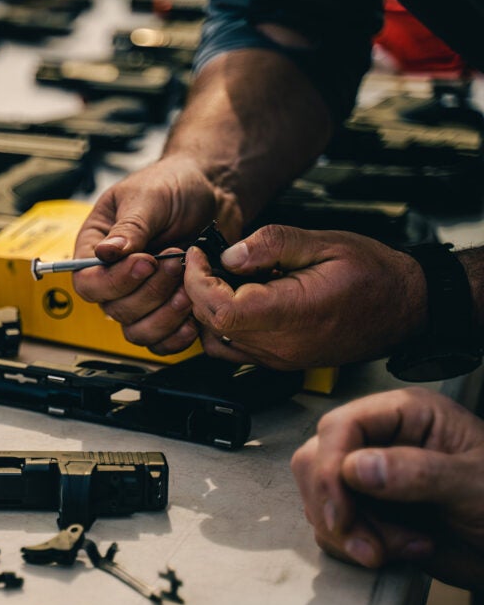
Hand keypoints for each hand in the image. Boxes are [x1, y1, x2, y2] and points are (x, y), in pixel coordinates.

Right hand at [71, 155, 242, 354]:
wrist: (213, 191)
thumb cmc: (175, 185)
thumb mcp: (149, 197)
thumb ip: (129, 227)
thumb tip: (104, 253)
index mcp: (97, 247)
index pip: (88, 283)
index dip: (115, 281)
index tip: (146, 261)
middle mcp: (114, 276)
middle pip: (114, 310)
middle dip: (150, 292)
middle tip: (176, 262)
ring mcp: (141, 296)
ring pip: (137, 330)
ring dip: (165, 315)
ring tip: (188, 285)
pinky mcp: (166, 308)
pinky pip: (161, 341)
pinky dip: (177, 334)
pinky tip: (194, 312)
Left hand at [185, 225, 425, 368]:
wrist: (405, 308)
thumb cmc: (373, 275)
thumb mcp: (325, 243)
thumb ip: (273, 245)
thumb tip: (230, 254)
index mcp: (293, 314)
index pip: (221, 309)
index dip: (198, 281)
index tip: (199, 255)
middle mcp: (282, 345)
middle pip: (212, 324)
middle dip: (198, 289)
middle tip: (210, 259)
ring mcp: (279, 358)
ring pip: (216, 340)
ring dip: (208, 308)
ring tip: (224, 277)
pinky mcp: (280, 361)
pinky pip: (233, 348)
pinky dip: (222, 324)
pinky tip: (236, 298)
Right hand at [291, 387, 483, 589]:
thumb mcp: (475, 485)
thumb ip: (420, 472)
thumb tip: (356, 468)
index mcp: (407, 415)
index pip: (341, 427)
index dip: (330, 468)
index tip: (341, 514)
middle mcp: (379, 440)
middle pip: (316, 460)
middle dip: (334, 508)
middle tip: (368, 546)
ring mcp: (369, 478)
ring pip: (319, 498)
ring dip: (348, 534)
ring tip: (399, 551)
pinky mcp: (366, 512)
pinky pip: (332, 527)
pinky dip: (354, 548)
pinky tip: (403, 552)